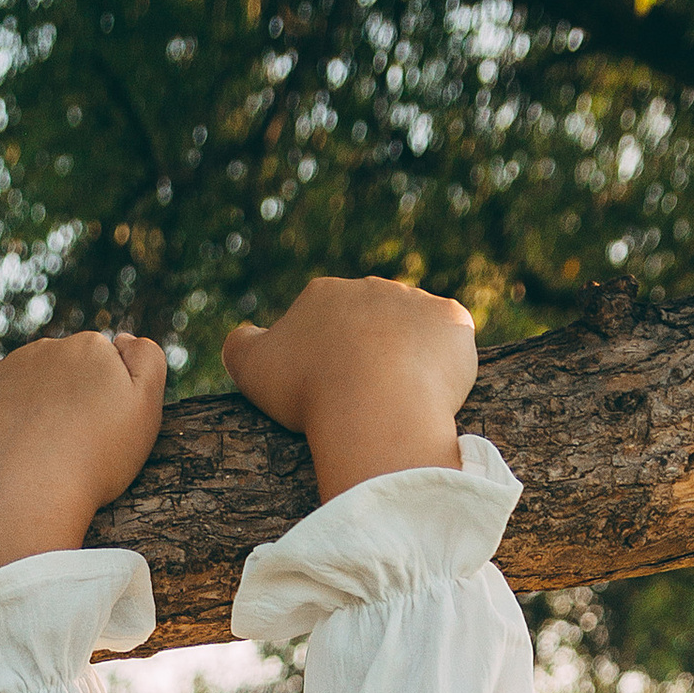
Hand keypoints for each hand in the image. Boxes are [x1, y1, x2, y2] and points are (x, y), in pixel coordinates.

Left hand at [0, 330, 166, 609]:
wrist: (22, 500)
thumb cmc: (93, 463)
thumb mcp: (146, 411)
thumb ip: (149, 361)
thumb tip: (125, 336)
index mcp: (89, 347)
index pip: (101, 366)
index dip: (103, 402)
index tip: (99, 436)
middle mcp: (43, 347)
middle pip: (57, 372)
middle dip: (62, 401)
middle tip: (66, 452)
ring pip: (17, 385)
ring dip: (25, 411)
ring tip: (31, 460)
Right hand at [222, 278, 476, 501]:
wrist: (372, 403)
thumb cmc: (308, 390)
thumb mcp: (251, 369)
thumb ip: (240, 345)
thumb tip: (243, 335)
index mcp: (324, 294)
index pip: (324, 323)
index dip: (325, 362)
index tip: (328, 396)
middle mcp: (371, 287)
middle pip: (370, 322)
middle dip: (368, 357)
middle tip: (365, 405)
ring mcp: (415, 302)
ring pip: (414, 332)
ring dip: (410, 360)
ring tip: (402, 404)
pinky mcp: (453, 323)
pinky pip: (453, 342)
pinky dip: (446, 366)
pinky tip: (434, 394)